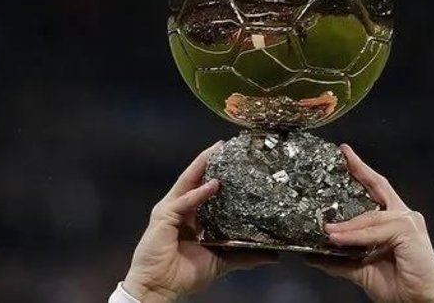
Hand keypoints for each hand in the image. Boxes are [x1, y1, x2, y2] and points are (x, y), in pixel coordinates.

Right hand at [122, 142, 275, 301]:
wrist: (160, 289)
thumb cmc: (185, 274)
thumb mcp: (222, 261)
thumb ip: (245, 255)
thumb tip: (274, 255)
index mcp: (193, 216)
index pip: (206, 188)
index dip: (219, 173)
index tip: (237, 159)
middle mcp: (181, 209)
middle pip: (196, 178)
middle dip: (209, 161)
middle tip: (226, 145)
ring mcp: (171, 211)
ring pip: (187, 181)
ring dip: (202, 165)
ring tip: (217, 151)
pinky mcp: (163, 217)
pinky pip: (183, 201)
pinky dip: (198, 192)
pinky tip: (213, 185)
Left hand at [308, 144, 433, 302]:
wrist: (418, 302)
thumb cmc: (397, 284)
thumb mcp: (360, 268)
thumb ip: (339, 259)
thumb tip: (312, 255)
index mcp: (392, 220)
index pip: (375, 189)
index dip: (361, 171)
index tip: (345, 154)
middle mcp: (402, 215)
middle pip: (378, 186)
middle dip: (358, 170)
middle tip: (342, 156)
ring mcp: (408, 221)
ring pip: (370, 216)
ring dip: (346, 224)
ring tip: (326, 230)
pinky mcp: (409, 231)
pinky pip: (375, 230)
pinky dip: (356, 236)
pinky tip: (340, 239)